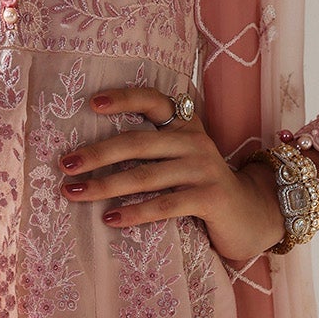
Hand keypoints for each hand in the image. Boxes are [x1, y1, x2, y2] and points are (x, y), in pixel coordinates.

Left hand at [57, 84, 286, 263]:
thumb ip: (151, 149)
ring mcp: (204, 169)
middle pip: (137, 143)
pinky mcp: (210, 198)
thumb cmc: (203, 187)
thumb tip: (90, 154)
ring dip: (104, 186)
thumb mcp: (181, 159)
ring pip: (145, 176)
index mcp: (185, 125)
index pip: (152, 100)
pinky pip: (164, 205)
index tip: (91, 104)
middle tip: (65, 165)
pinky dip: (134, 212)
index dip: (123, 98)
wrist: (253, 215)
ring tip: (73, 193)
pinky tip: (109, 219)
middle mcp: (195, 141)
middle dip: (97, 154)